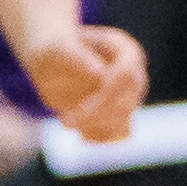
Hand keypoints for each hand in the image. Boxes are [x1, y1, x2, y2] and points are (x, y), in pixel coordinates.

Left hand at [23, 24, 147, 144]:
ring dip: (95, 128)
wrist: (52, 62)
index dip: (108, 94)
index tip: (81, 107)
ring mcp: (129, 95)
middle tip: (65, 121)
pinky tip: (80, 133)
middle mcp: (133, 73)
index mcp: (124, 50)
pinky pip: (119, 133)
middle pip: (129, 101)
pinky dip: (100, 137)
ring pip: (125, 120)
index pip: (127, 75)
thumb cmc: (54, 50)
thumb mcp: (58, 48)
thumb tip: (100, 74)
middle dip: (96, 115)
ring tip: (67, 122)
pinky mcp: (121, 114)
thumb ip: (77, 57)